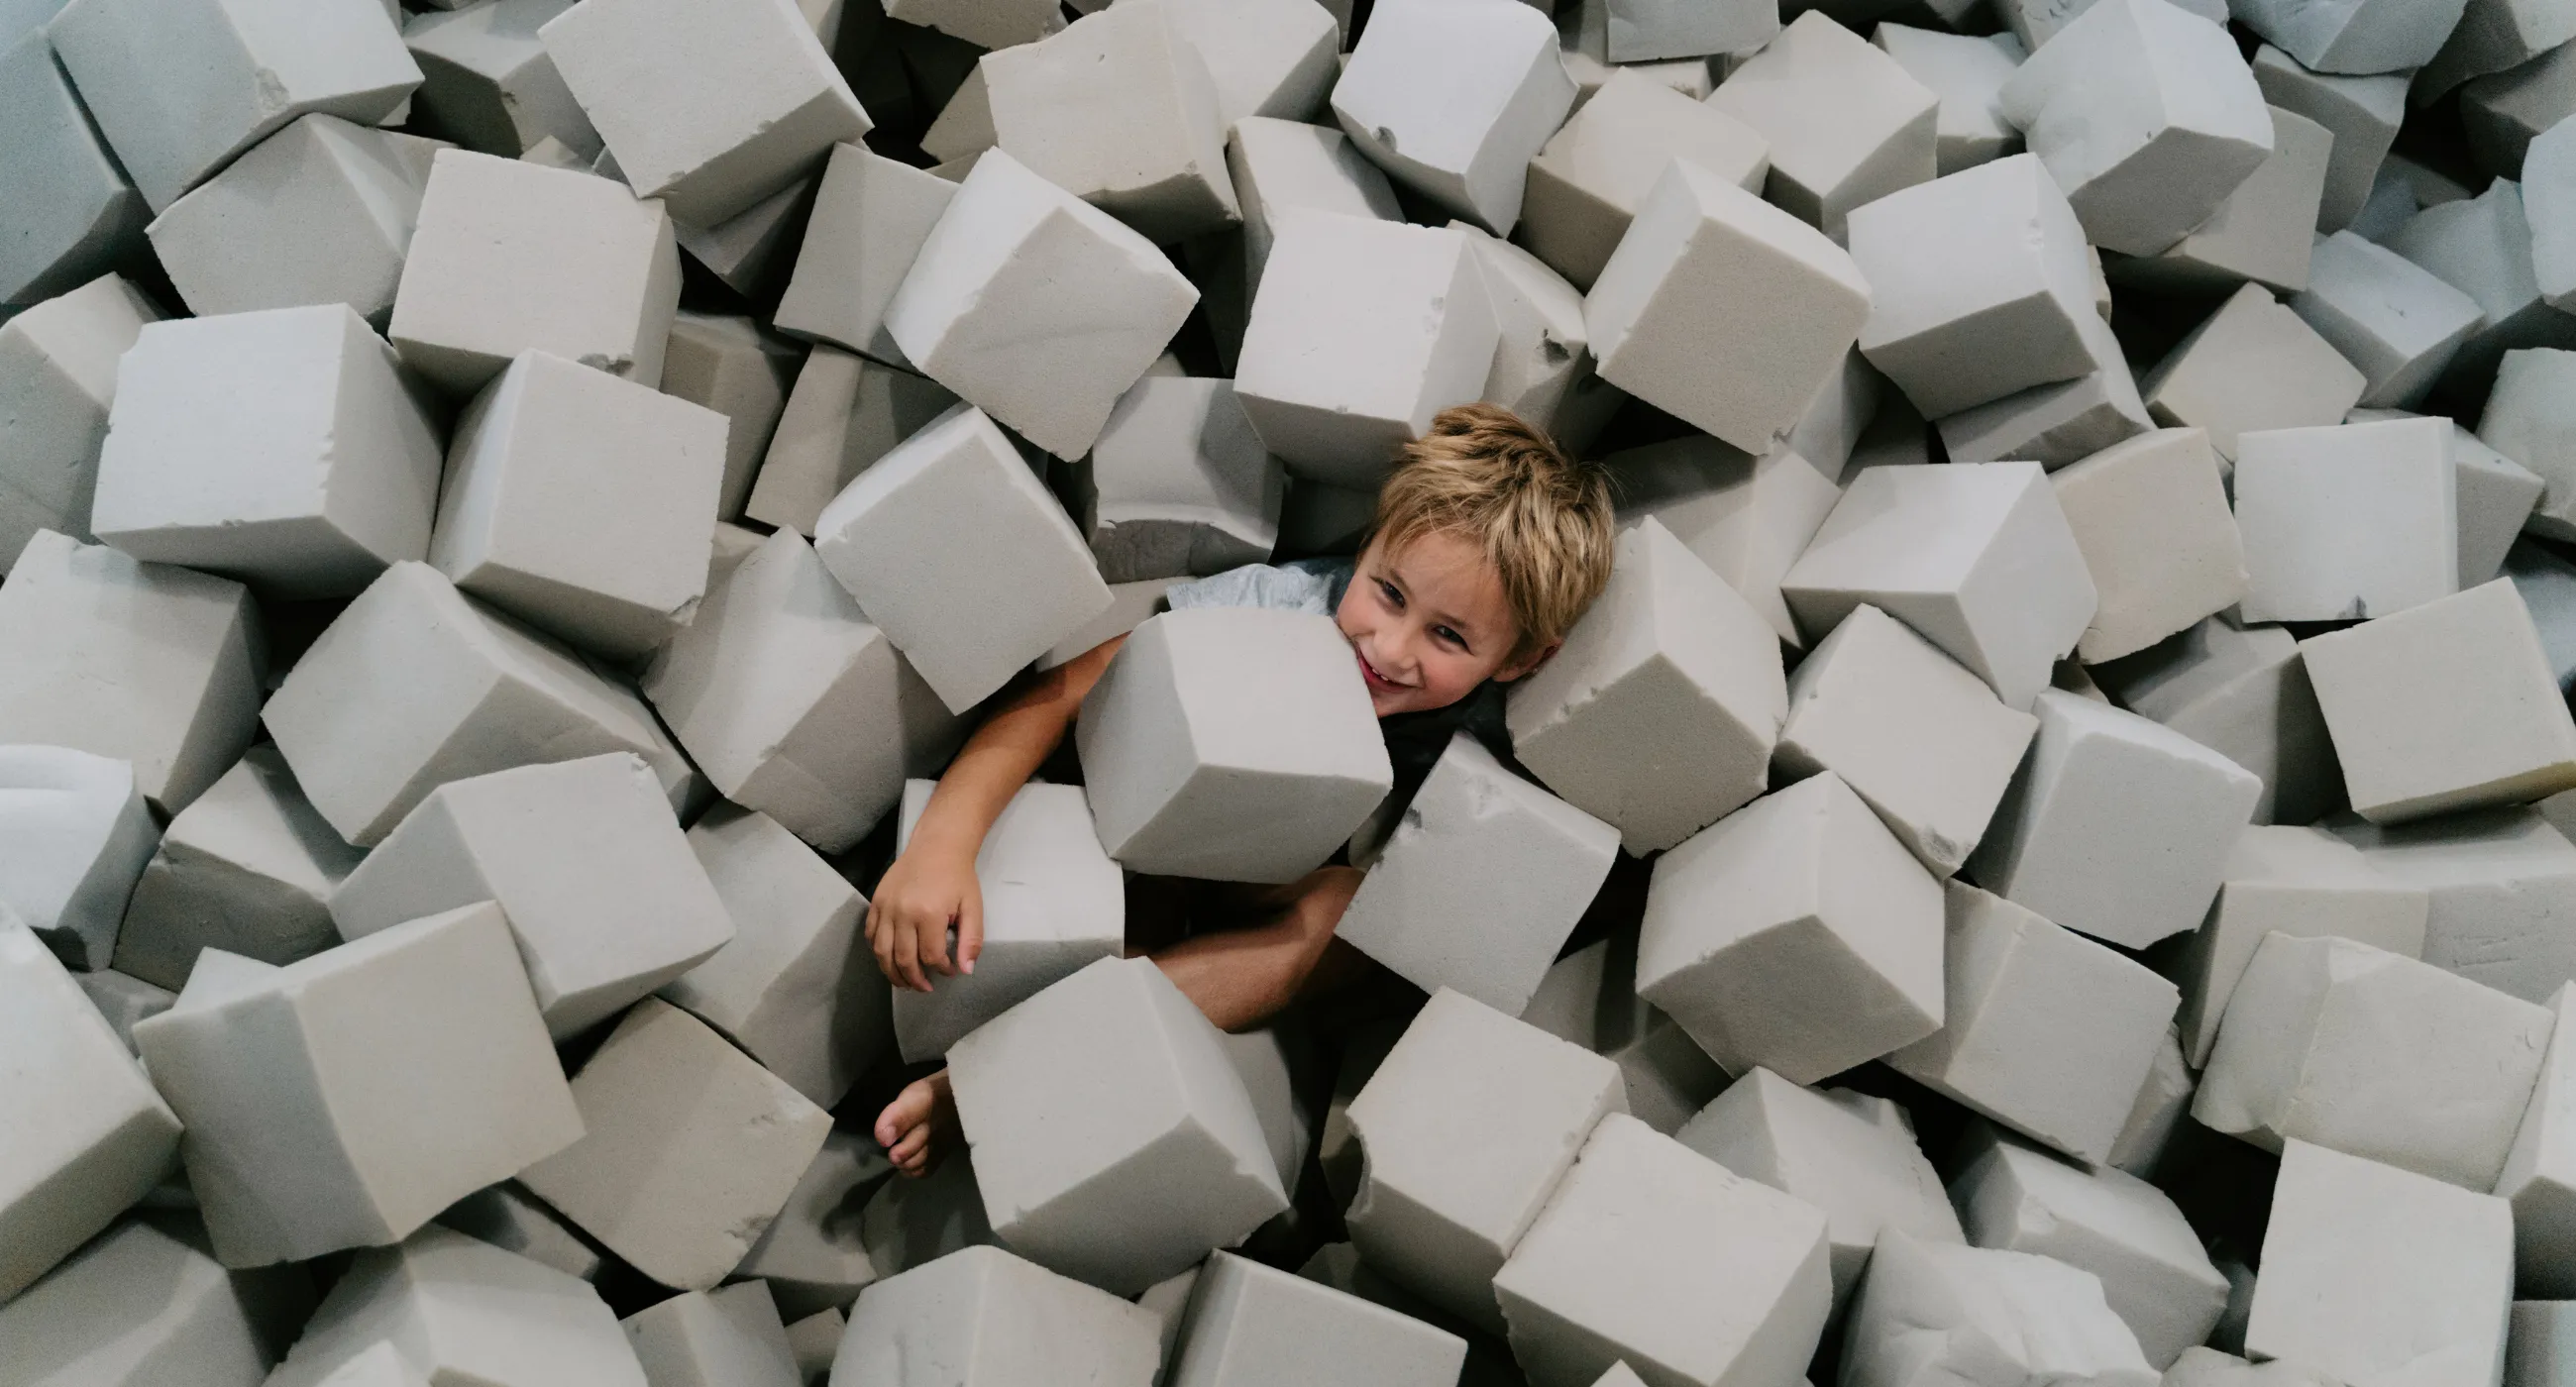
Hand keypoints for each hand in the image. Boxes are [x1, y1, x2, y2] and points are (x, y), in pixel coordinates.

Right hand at [865, 845, 983, 992]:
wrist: (937, 846)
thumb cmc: (957, 877)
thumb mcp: (973, 907)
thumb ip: (971, 940)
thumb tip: (966, 969)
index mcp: (928, 913)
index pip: (931, 956)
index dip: (941, 969)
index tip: (949, 970)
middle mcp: (902, 912)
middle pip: (903, 959)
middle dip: (915, 979)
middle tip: (925, 988)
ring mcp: (885, 907)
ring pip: (882, 952)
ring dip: (892, 973)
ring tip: (905, 983)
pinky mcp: (875, 902)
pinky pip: (871, 935)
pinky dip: (879, 951)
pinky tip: (890, 959)